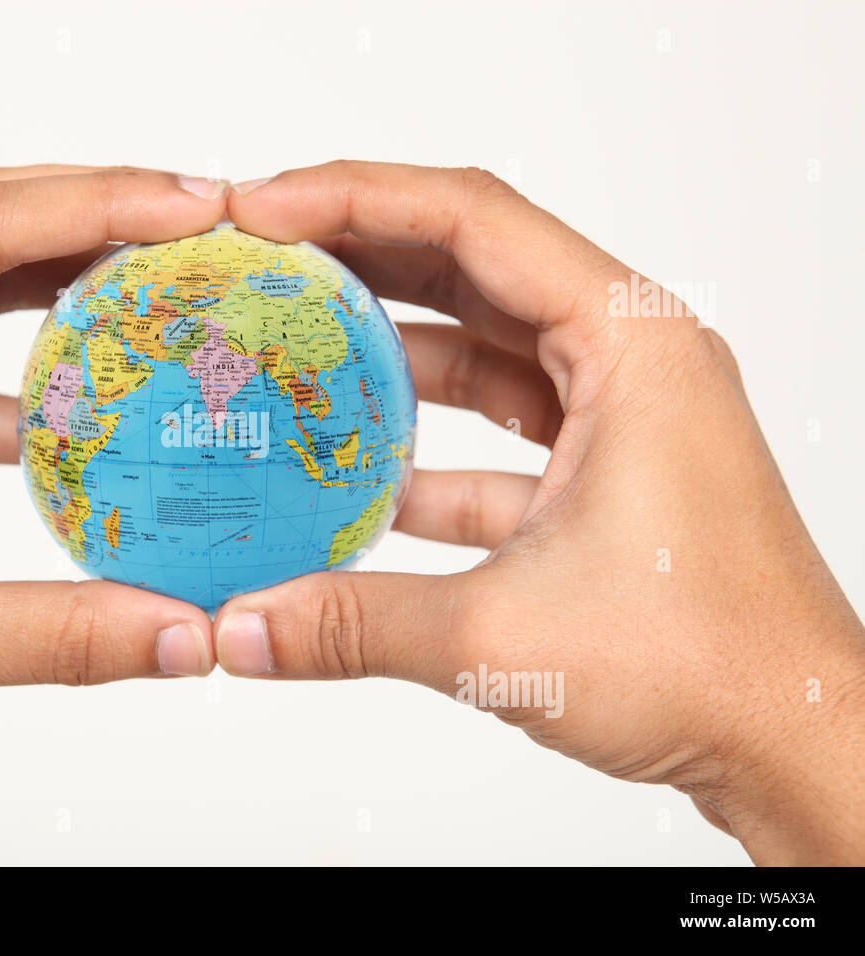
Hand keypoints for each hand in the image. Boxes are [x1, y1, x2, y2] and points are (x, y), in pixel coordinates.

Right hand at [217, 161, 864, 863]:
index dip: (357, 199)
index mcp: (631, 347)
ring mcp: (621, 418)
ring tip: (294, 342)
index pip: (475, 221)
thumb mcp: (504, 637)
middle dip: (363, 254)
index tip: (266, 210)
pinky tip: (351, 468)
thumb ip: (354, 624)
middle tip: (265, 256)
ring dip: (390, 348)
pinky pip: (496, 433)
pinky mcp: (604, 477)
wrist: (798, 744)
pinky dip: (424, 442)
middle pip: (475, 265)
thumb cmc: (715, 666)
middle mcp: (631, 361)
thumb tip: (242, 626)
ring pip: (484, 348)